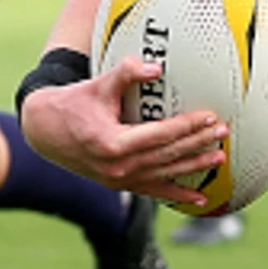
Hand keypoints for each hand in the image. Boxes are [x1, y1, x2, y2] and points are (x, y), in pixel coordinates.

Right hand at [21, 55, 227, 202]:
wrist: (44, 131)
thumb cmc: (73, 104)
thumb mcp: (98, 85)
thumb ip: (126, 74)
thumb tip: (155, 68)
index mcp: (113, 143)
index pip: (160, 135)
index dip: (187, 127)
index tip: (210, 117)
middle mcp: (118, 167)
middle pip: (167, 156)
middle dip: (197, 144)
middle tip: (223, 134)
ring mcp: (118, 179)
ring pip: (164, 175)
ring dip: (193, 168)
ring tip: (219, 159)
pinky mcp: (118, 185)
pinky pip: (153, 192)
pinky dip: (176, 194)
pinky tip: (199, 200)